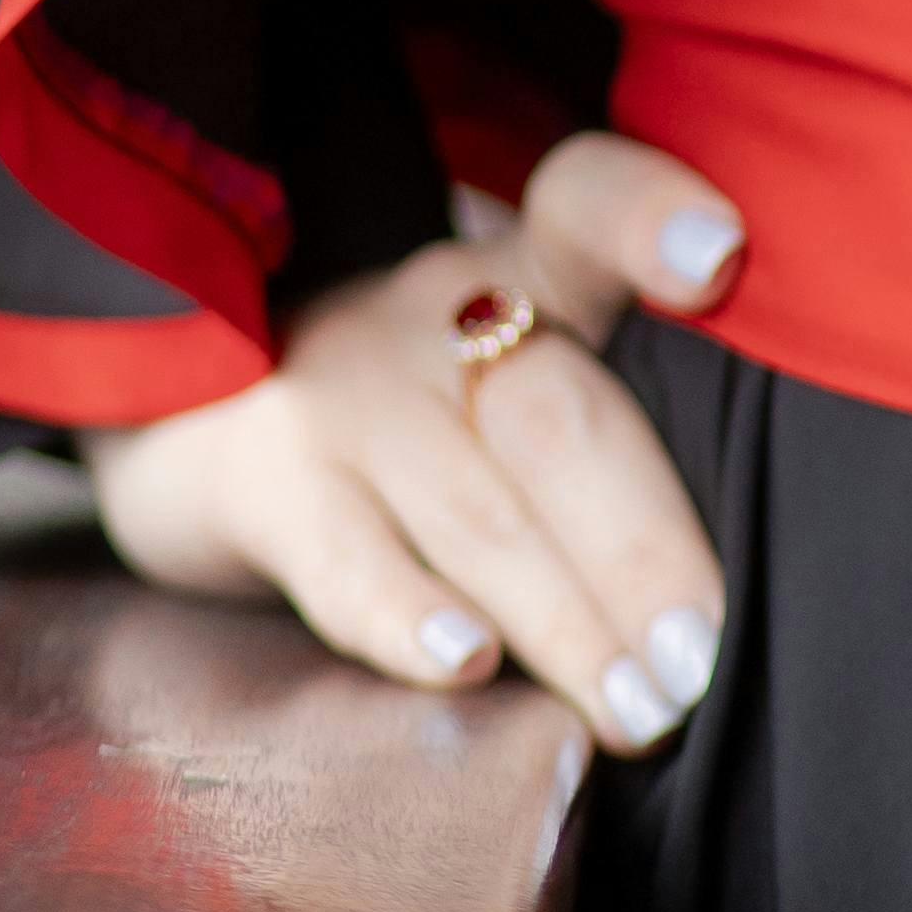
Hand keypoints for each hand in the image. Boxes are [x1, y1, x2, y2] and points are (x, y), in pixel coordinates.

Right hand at [82, 131, 746, 754]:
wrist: (190, 413)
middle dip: (644, 549)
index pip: (587, 202)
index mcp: (520, 272)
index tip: (721, 253)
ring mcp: (346, 394)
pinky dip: (411, 619)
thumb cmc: (416, 418)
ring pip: (475, 508)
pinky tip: (470, 667)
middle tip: (702, 663)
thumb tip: (718, 601)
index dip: (653, 214)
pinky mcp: (264, 480)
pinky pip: (346, 557)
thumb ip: (605, 436)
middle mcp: (434, 314)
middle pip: (558, 417)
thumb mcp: (507, 373)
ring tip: (636, 709)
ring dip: (565, 620)